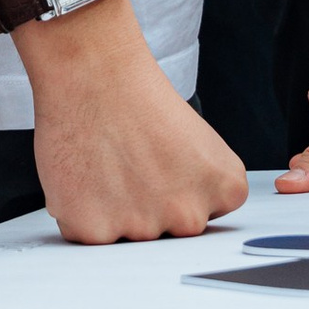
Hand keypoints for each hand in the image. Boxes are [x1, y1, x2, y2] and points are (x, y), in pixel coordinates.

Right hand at [22, 0, 247, 241]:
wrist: (93, 71)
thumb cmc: (139, 96)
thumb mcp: (202, 142)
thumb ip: (201, 187)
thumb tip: (183, 217)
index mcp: (226, 188)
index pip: (207, 213)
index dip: (179, 188)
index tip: (164, 163)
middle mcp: (189, 216)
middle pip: (169, 232)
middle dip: (149, 206)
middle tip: (132, 162)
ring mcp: (143, 228)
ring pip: (129, 237)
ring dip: (114, 211)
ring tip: (108, 162)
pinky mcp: (96, 231)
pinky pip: (90, 234)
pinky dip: (82, 210)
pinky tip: (86, 173)